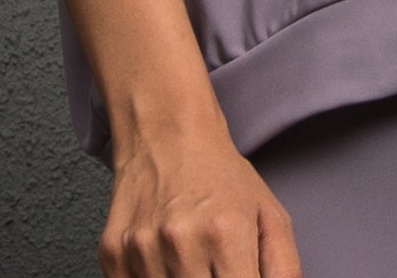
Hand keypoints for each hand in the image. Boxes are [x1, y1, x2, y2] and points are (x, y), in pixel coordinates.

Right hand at [98, 123, 304, 276]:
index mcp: (227, 233)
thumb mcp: (270, 216)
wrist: (168, 133)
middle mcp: (181, 241)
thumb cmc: (221, 176)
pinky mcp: (112, 254)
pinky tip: (165, 262)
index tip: (238, 275)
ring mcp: (142, 250)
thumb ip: (284, 269)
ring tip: (192, 261)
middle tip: (215, 266)